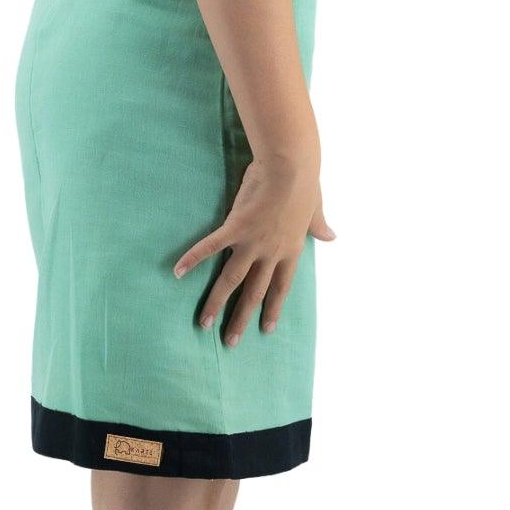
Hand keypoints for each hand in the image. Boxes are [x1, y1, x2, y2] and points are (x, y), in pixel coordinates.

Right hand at [173, 160, 332, 345]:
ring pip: (232, 280)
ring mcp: (252, 243)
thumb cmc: (304, 182)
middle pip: (255, 292)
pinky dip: (192, 259)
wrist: (290, 166)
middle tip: (232, 342)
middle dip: (242, 318)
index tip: (267, 330)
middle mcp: (271, 253)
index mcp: (291, 250)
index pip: (281, 287)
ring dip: (217, 303)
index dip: (273, 309)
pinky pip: (210, 247)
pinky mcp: (235, 228)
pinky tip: (177, 271)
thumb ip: (319, 225)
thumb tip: (332, 236)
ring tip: (204, 324)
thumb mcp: (315, 208)